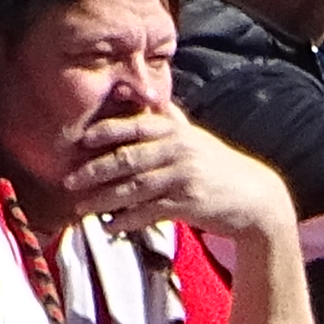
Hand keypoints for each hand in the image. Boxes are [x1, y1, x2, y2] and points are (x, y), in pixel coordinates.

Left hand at [65, 102, 293, 245]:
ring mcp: (183, 177)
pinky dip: (127, 220)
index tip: (82, 140)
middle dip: (94, 170)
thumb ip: (168, 119)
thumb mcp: (195, 138)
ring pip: (134, 187)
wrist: (254, 198)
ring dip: (104, 199)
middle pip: (127, 158)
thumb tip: (141, 96)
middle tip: (69, 180)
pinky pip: (149, 212)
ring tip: (81, 208)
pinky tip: (110, 226)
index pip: (135, 126)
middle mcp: (178, 150)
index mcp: (176, 131)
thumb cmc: (218, 167)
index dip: (106, 132)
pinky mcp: (188, 203)